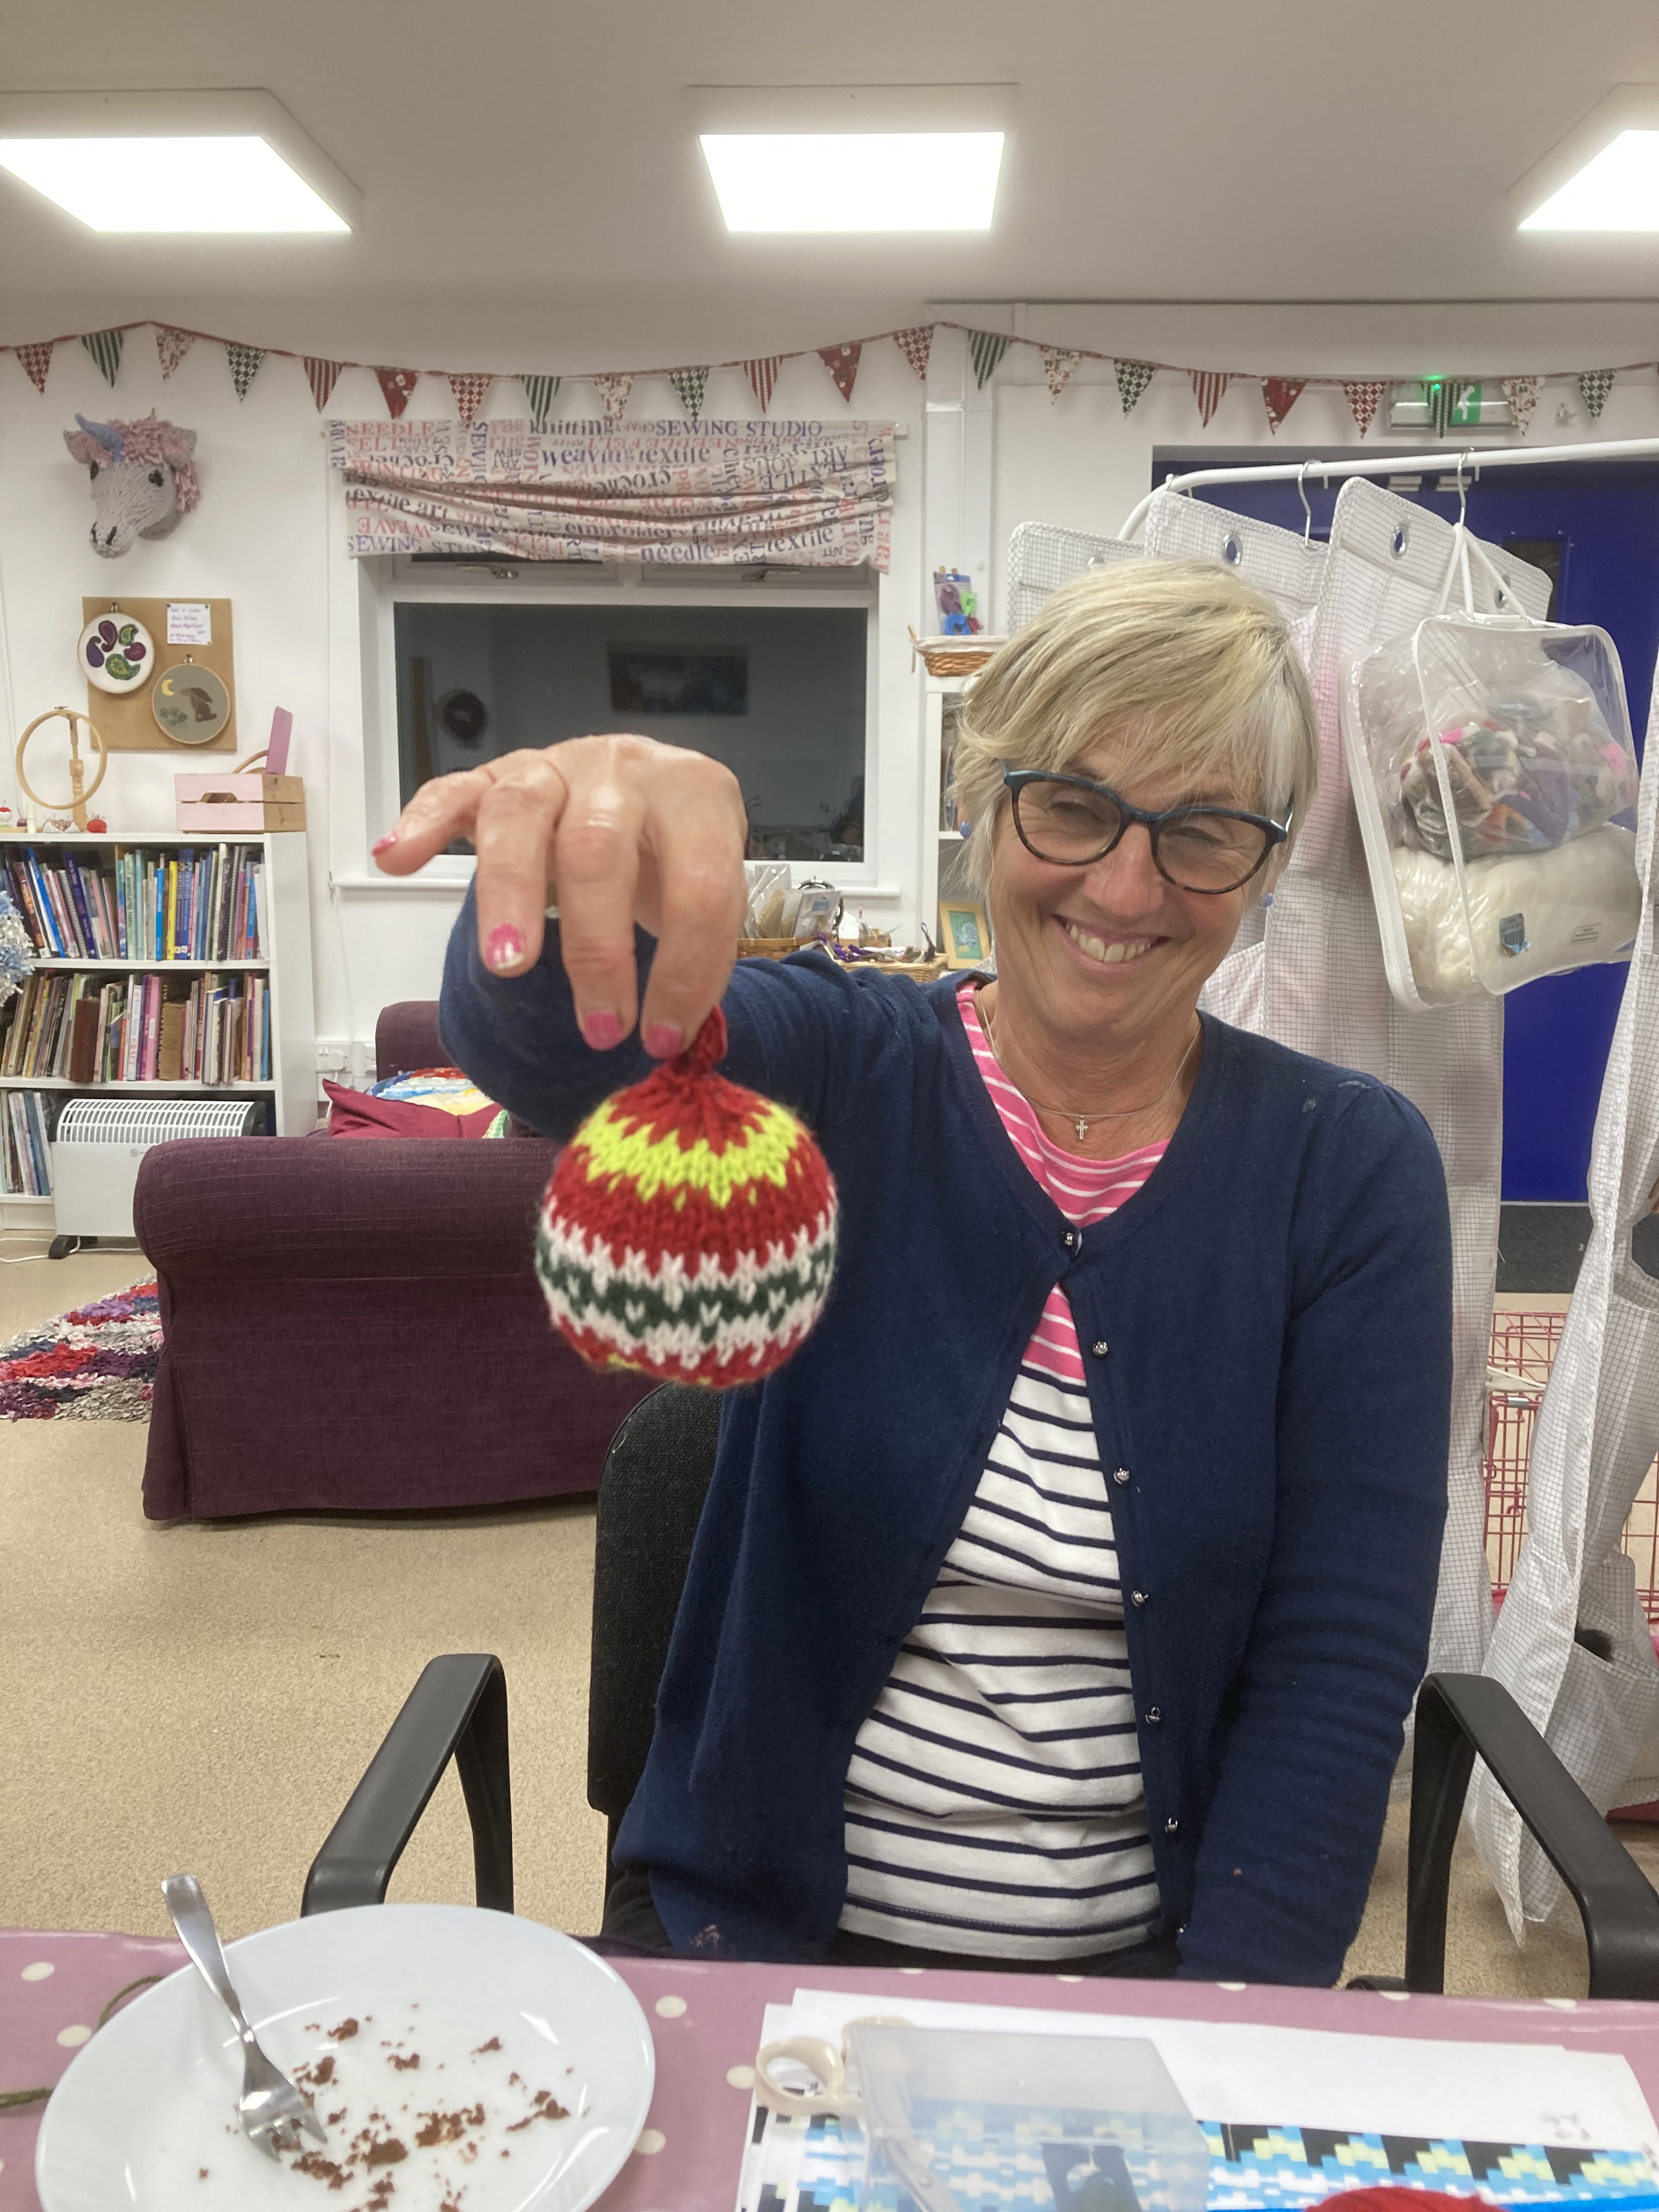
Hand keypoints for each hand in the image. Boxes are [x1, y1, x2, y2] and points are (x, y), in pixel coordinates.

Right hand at [375, 735, 748, 1056]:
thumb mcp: (707, 888)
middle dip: (596, 949)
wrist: (648, 789)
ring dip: (508, 894)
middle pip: (599, 850)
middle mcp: (625, 769)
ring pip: (521, 816)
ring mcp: (557, 766)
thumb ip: (696, 949)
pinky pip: (453, 791)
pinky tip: (393, 858)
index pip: (698, 886)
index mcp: (697, 796)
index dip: (685, 970)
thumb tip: (671, 1041)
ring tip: (505, 965)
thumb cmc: (676, 854)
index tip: (664, 1038)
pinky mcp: (500, 773)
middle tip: (598, 1028)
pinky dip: (422, 822)